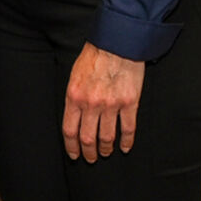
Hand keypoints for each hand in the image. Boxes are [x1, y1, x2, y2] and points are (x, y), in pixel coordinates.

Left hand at [62, 42, 144, 161]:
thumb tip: (75, 117)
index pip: (70, 130)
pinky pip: (128, 129)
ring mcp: (111, 105)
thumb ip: (74, 97)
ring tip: (106, 153)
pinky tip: (125, 147)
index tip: (74, 154)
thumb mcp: (75, 75)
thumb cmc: (94, 56)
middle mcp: (91, 104)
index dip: (72, 146)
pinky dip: (127, 142)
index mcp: (74, 96)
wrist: (117, 42)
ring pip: (107, 137)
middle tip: (91, 158)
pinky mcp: (130, 103)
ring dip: (106, 149)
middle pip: (87, 138)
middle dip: (88, 152)